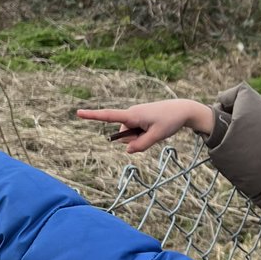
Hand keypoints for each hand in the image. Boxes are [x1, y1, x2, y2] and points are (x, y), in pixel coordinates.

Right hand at [76, 99, 215, 153]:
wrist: (182, 109)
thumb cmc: (170, 120)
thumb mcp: (157, 136)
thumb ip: (141, 145)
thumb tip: (127, 150)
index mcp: (133, 115)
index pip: (109, 116)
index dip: (93, 115)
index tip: (78, 112)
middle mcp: (131, 114)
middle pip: (124, 135)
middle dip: (135, 139)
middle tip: (153, 132)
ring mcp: (135, 115)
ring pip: (130, 135)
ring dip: (141, 137)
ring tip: (156, 129)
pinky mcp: (139, 117)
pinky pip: (136, 131)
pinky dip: (144, 134)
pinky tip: (155, 128)